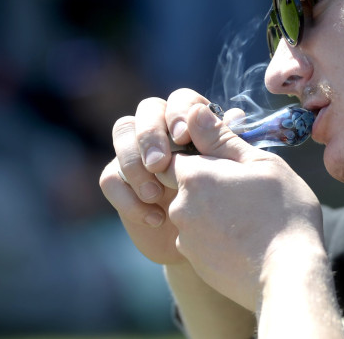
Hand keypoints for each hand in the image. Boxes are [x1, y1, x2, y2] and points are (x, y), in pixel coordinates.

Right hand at [99, 88, 242, 263]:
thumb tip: (222, 113)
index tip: (184, 137)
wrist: (206, 245)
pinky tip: (156, 218)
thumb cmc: (226, 202)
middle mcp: (165, 131)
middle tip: (159, 165)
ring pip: (122, 134)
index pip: (181, 99)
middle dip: (150, 135)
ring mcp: (139, 153)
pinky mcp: (121, 181)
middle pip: (147, 110)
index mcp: (194, 122)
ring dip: (134, 164)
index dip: (179, 112)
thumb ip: (226, 143)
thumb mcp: (234, 174)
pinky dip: (129, 199)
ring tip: (157, 195)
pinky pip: (110, 177)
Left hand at [161, 102, 324, 311]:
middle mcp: (181, 207)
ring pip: (194, 211)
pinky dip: (217, 235)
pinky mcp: (195, 262)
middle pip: (186, 183)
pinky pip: (201, 238)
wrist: (287, 275)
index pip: (178, 152)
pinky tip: (246, 239)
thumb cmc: (282, 212)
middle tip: (246, 188)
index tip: (229, 160)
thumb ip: (222, 138)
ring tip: (250, 216)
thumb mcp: (261, 164)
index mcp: (194, 176)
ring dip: (214, 209)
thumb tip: (193, 112)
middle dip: (211, 182)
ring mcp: (185, 238)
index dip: (202, 151)